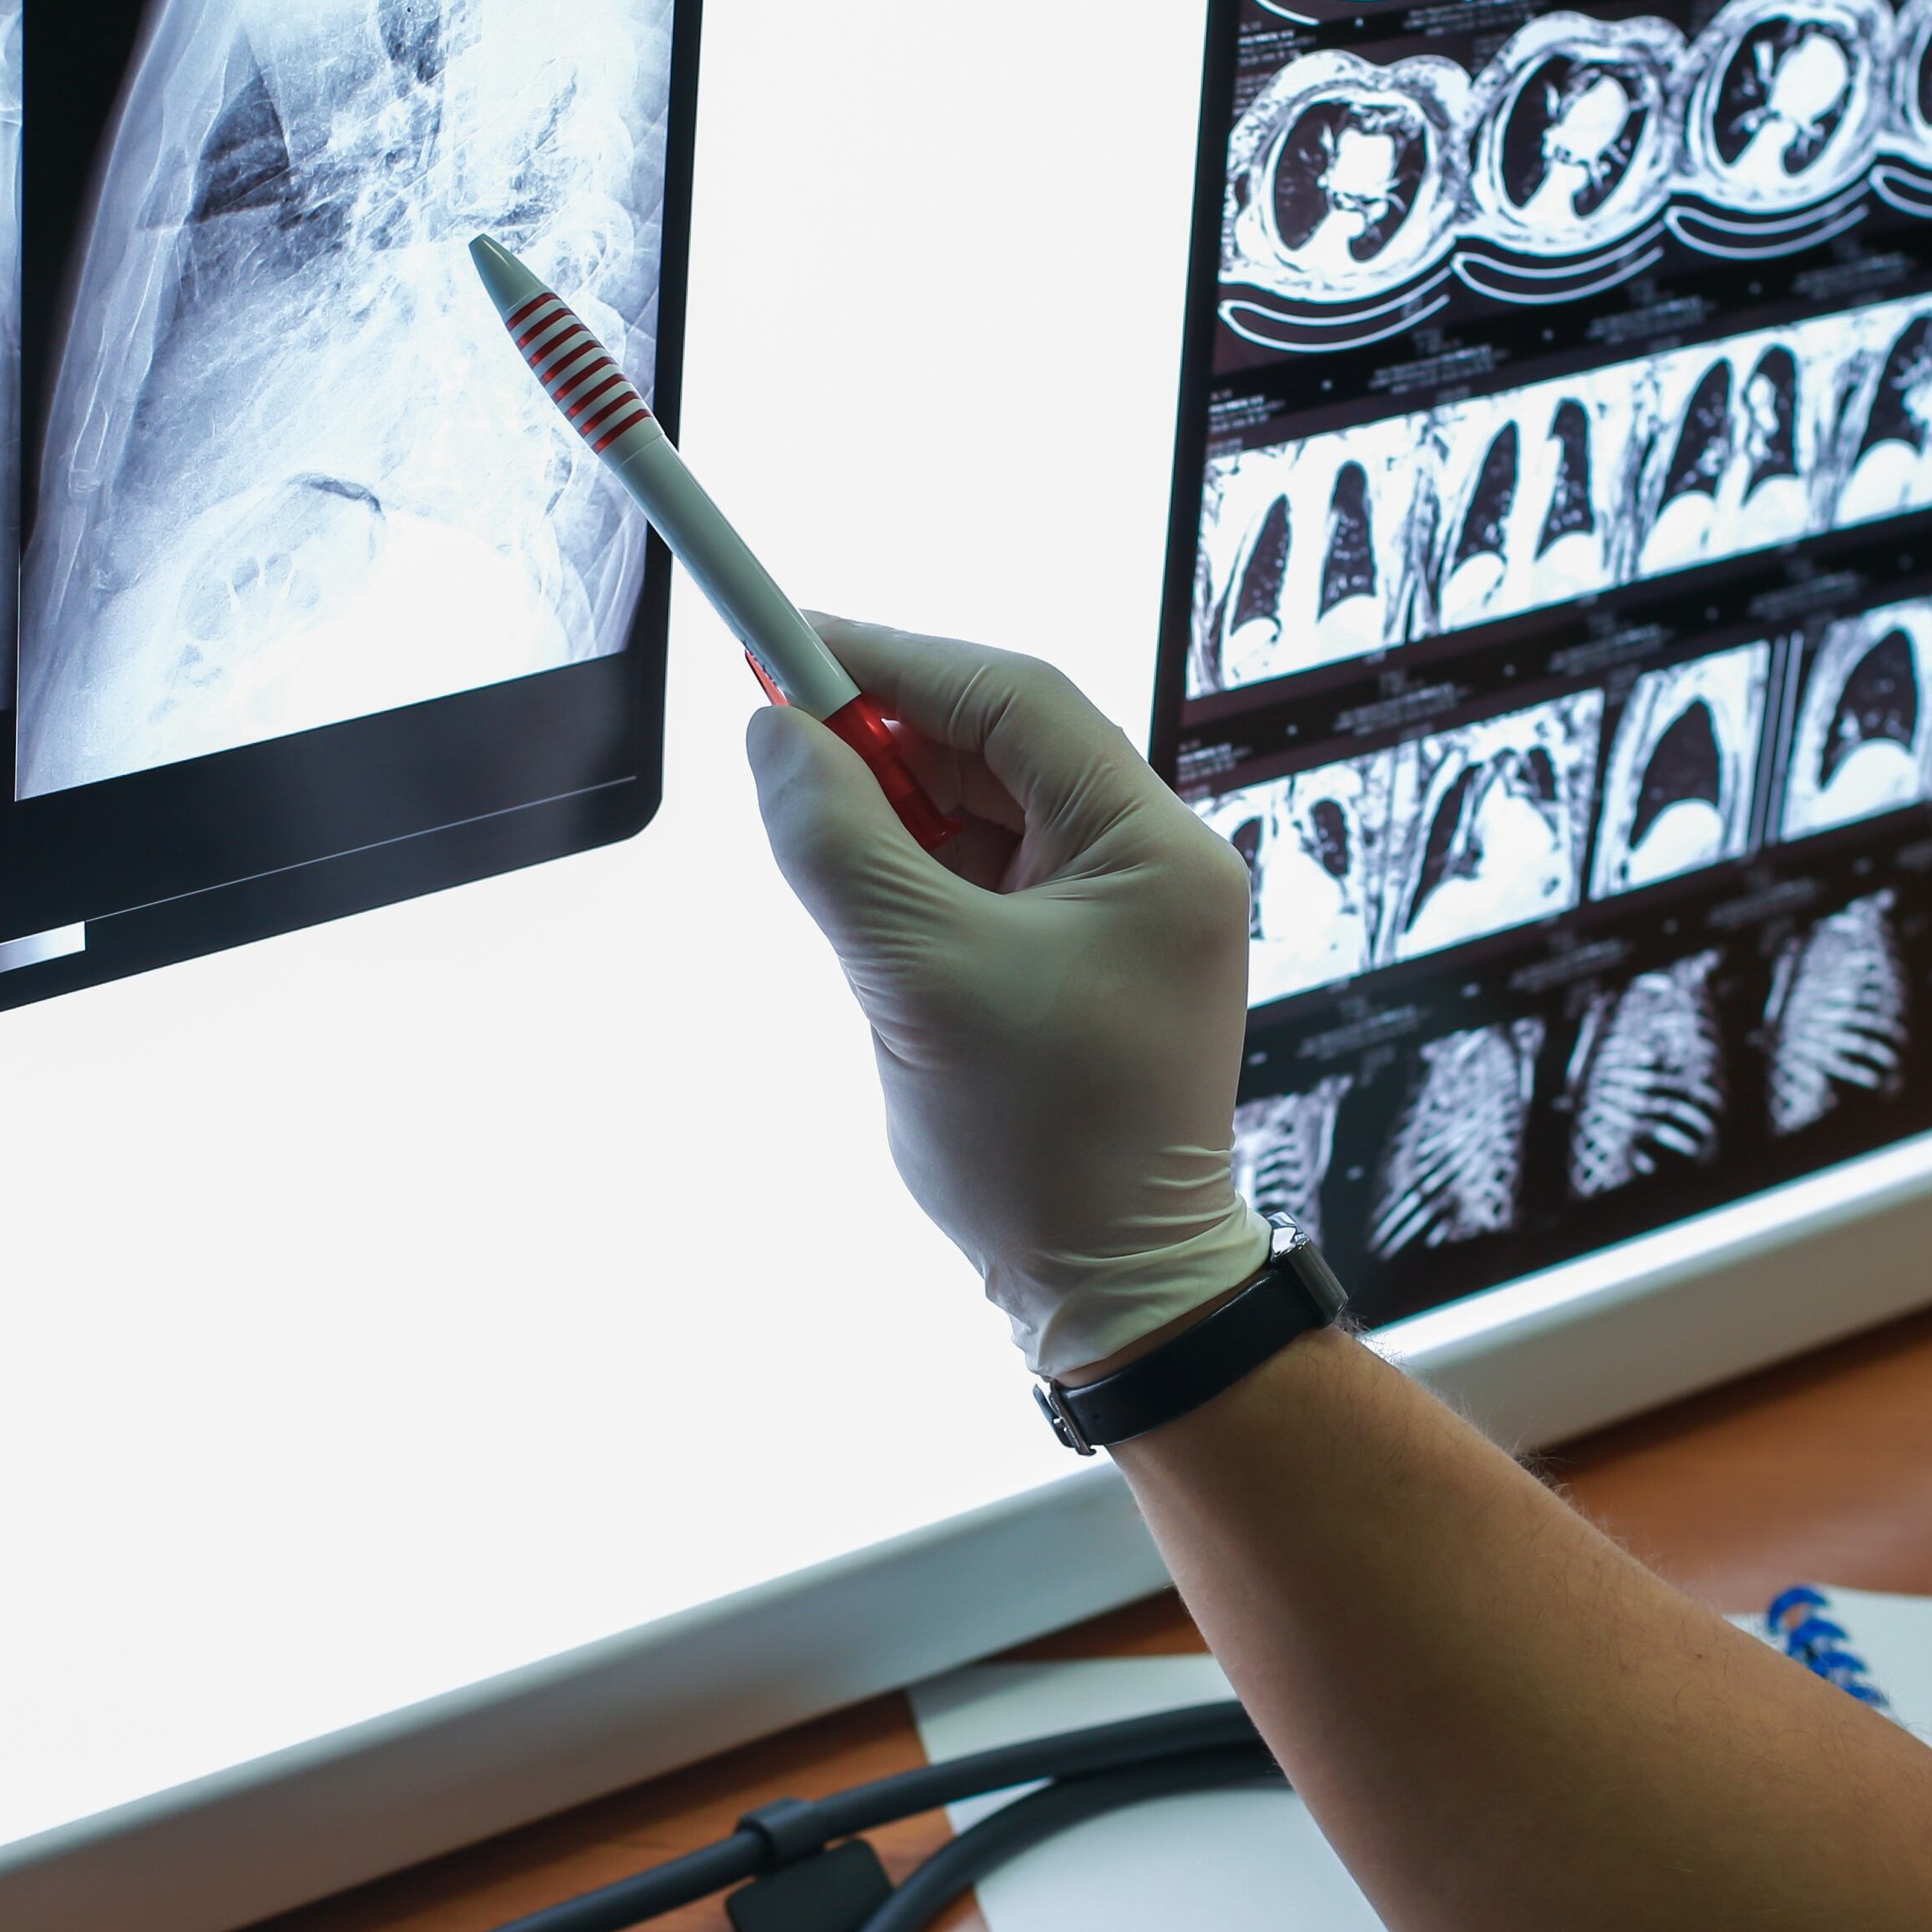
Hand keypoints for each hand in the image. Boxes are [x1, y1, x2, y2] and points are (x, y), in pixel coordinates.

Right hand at [744, 618, 1271, 1374]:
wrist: (1114, 1292)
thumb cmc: (1041, 1149)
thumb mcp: (915, 979)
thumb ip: (840, 843)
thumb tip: (776, 737)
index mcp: (1154, 849)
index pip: (1013, 699)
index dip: (892, 659)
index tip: (784, 639)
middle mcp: (1156, 864)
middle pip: (1001, 746)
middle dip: (886, 743)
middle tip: (777, 743)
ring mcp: (1124, 915)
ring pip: (986, 813)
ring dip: (895, 820)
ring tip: (826, 867)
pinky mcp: (1085, 962)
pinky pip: (988, 879)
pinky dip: (918, 880)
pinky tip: (869, 920)